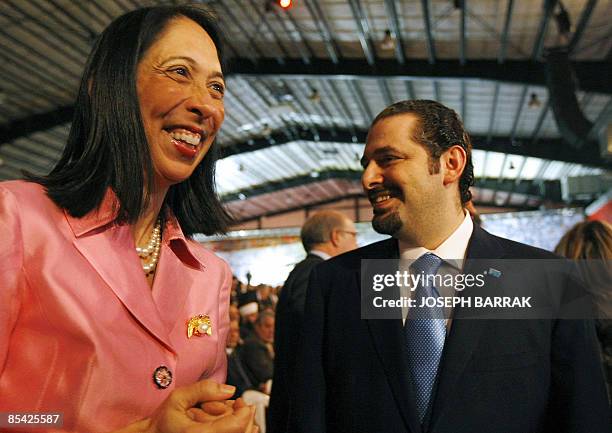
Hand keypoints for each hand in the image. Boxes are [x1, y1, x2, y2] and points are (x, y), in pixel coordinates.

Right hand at [115, 380, 255, 432]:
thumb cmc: (161, 424)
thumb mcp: (178, 399)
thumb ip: (204, 390)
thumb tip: (230, 390)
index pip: (238, 425)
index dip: (245, 410)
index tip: (241, 401)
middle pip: (244, 432)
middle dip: (245, 417)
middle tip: (238, 406)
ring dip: (242, 426)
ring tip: (233, 417)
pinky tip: (230, 426)